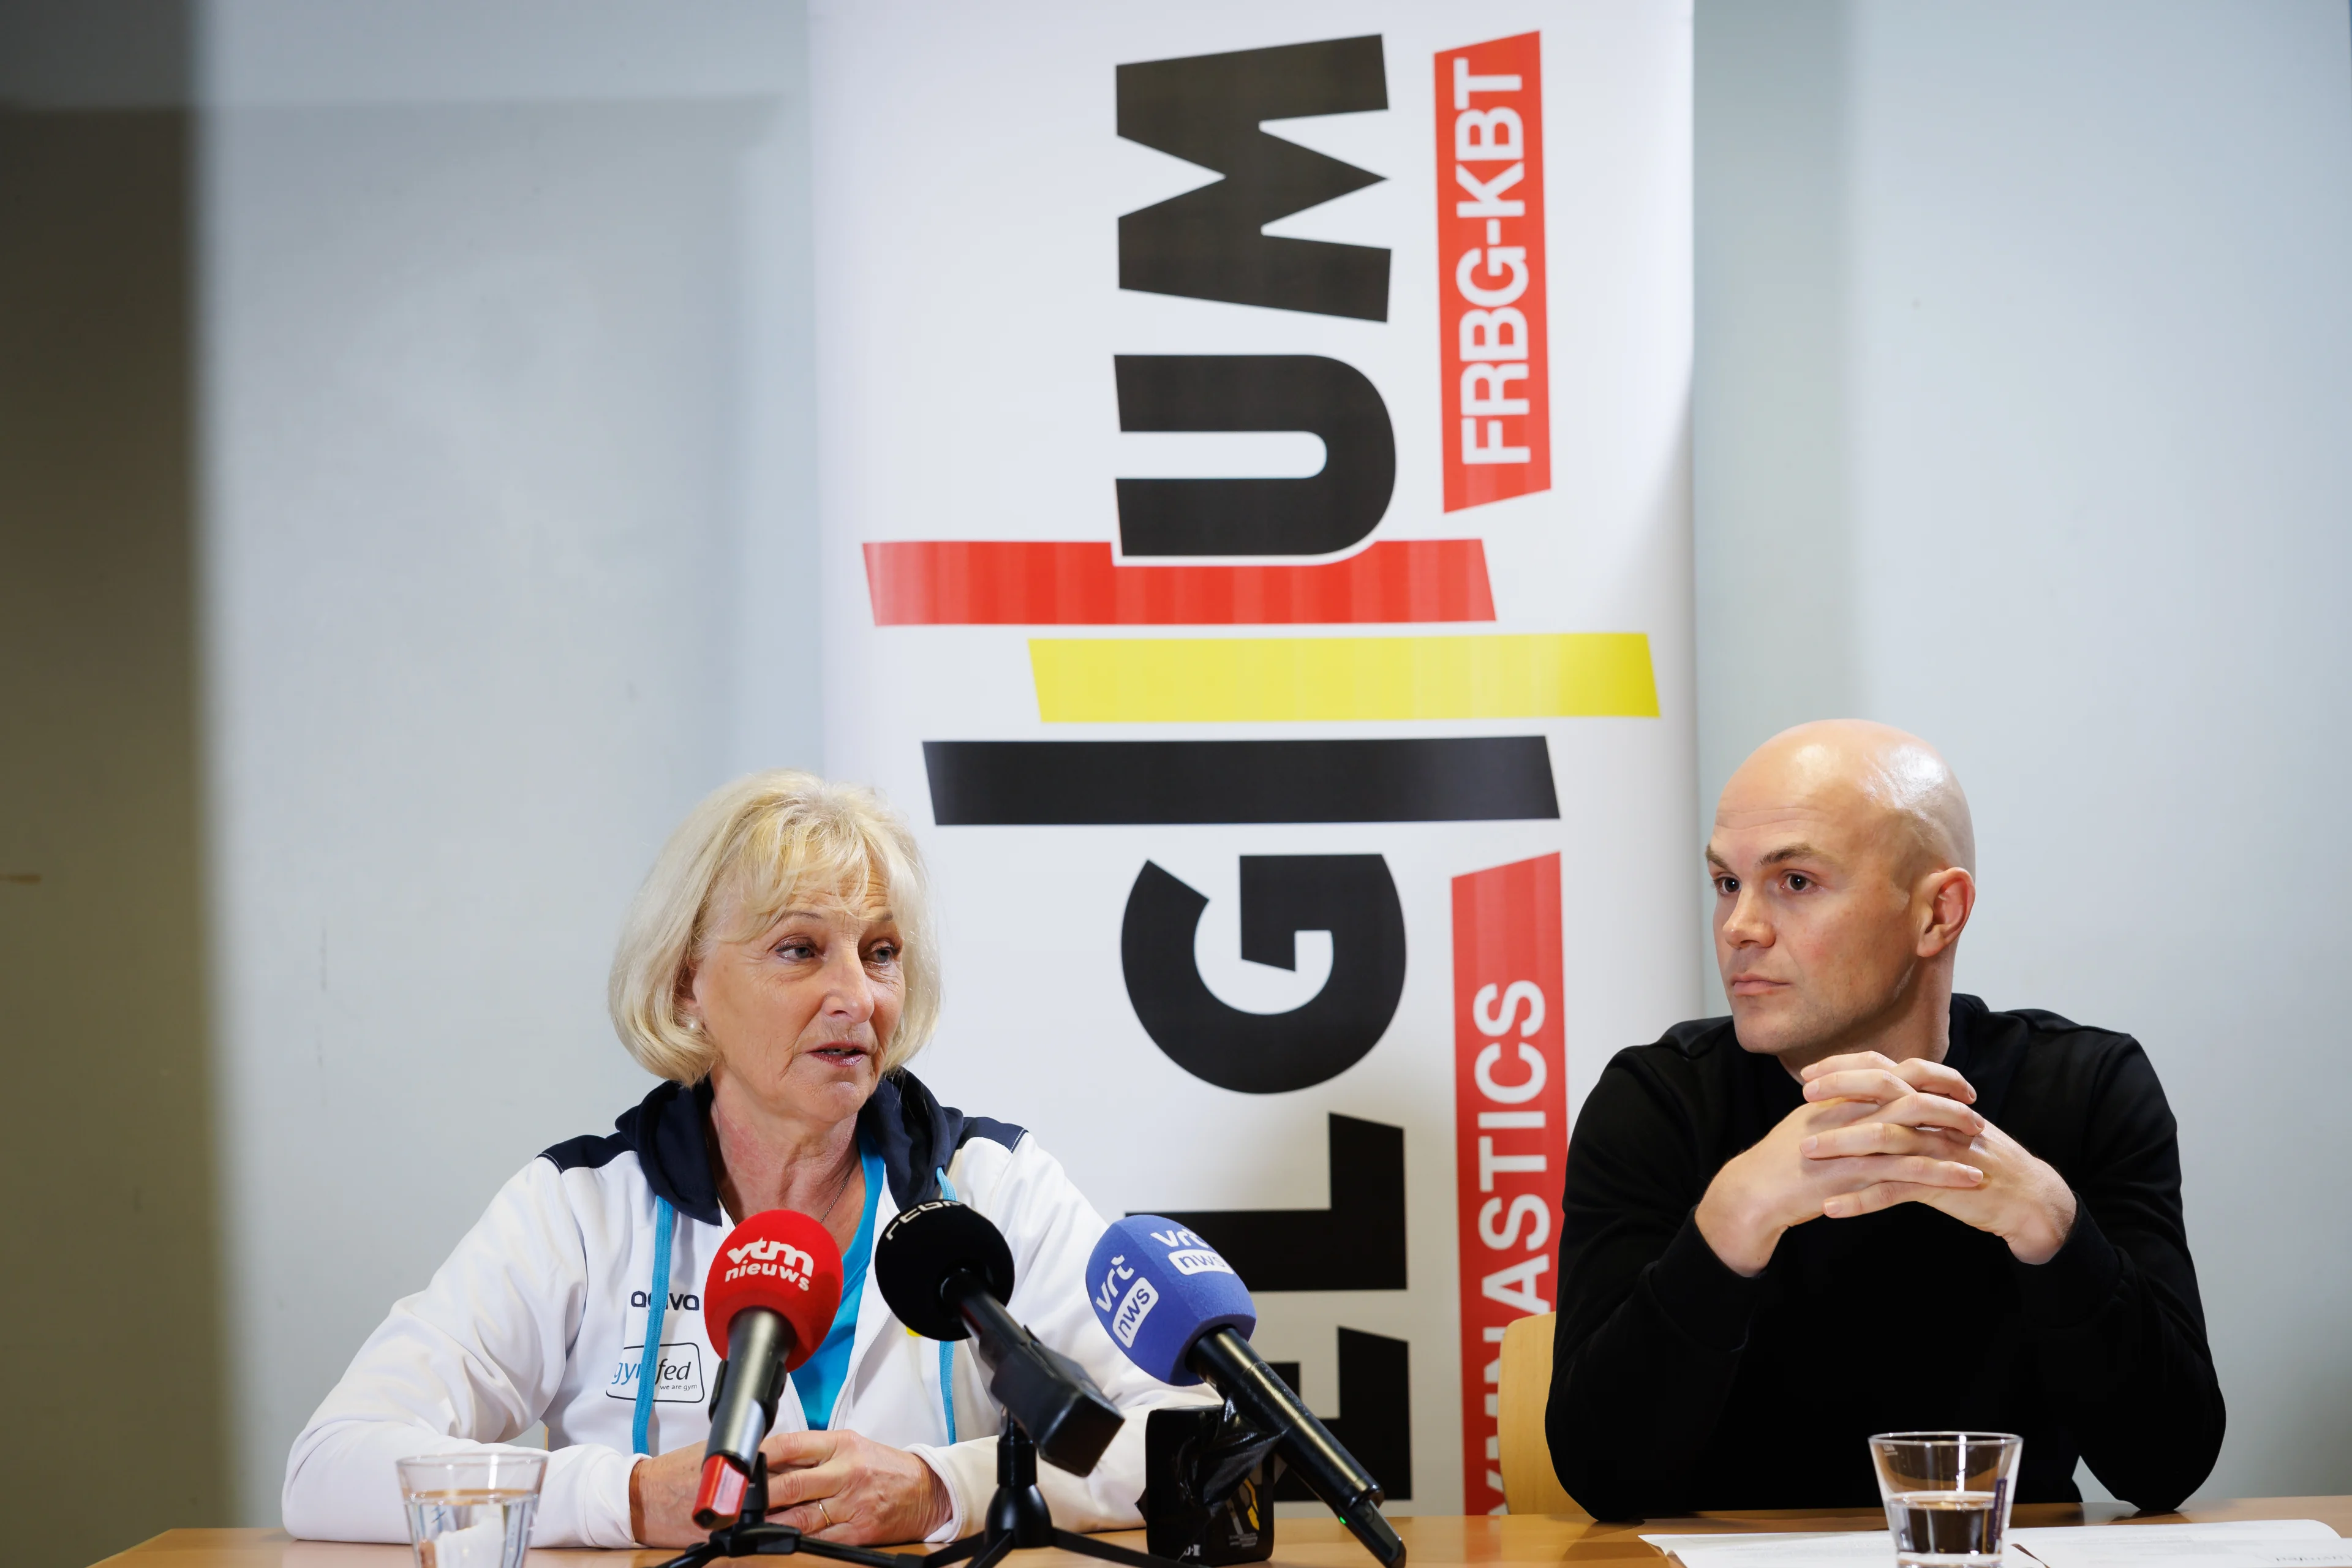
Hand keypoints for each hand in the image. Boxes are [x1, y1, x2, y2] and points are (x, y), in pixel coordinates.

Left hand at [628, 1427, 951, 1546]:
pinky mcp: (856, 1530)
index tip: (736, 1463)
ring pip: (799, 1517)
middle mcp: (844, 1472)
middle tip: (729, 1502)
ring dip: (768, 1522)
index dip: (759, 1455)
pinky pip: (819, 1539)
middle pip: (789, 1484)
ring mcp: (850, 1504)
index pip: (790, 1445)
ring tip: (742, 1524)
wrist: (927, 1489)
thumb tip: (770, 1460)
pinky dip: (795, 1540)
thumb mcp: (850, 1445)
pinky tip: (776, 1540)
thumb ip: (813, 1452)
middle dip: (756, 1495)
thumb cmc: (884, 1466)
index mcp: (841, 1444)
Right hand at [1695, 1053, 1988, 1275]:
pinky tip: (1971, 1178)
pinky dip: (1945, 1172)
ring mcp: (1853, 1141)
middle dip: (1949, 1095)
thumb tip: (1863, 1097)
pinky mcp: (1857, 1174)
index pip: (1890, 1069)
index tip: (1955, 1081)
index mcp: (1838, 1095)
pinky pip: (1911, 1170)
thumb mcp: (1809, 1122)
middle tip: (1976, 1109)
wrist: (1754, 1191)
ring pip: (1916, 1127)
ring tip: (1982, 1141)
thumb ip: (1837, 1106)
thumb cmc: (1779, 1160)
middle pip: (1910, 1089)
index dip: (1928, 1071)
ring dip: (1954, 1132)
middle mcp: (1849, 1111)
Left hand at [1799, 1052, 2077, 1262]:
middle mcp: (1934, 1117)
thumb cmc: (1978, 1159)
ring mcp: (1937, 1150)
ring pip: (1883, 1139)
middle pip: (1882, 1090)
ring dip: (1841, 1144)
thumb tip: (1868, 1097)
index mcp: (1931, 1099)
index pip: (1884, 1068)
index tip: (1809, 1073)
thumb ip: (1913, 1108)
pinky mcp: (1941, 1185)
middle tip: (1803, 1097)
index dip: (1845, 1067)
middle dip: (1840, 1089)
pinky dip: (1860, 1200)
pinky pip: (1894, 1190)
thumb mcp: (1947, 1124)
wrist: (2026, 1197)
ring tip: (1806, 1151)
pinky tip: (1831, 1207)